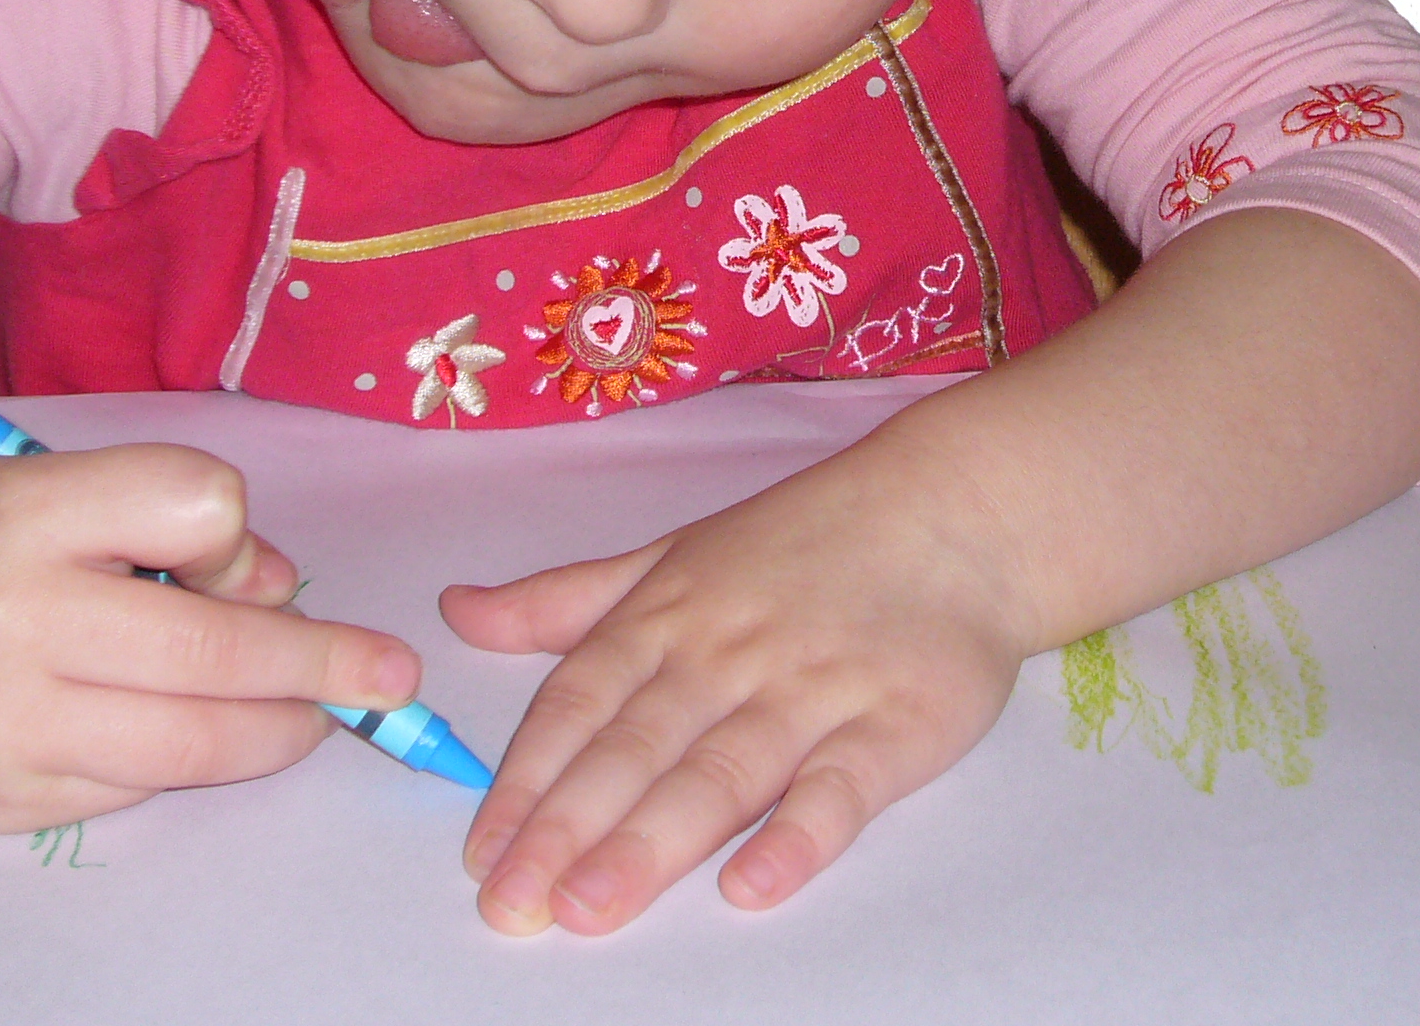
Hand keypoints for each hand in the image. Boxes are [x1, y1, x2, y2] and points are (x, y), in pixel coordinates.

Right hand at [0, 442, 421, 830]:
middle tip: (391, 677)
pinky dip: (186, 761)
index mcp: (25, 510)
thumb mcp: (40, 485)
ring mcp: (2, 719)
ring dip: (279, 730)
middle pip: (218, 648)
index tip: (225, 552)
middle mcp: (11, 615)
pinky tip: (190, 737)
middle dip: (325, 665)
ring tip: (319, 718)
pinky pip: (137, 783)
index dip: (235, 533)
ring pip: (193, 737)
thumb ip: (158, 520)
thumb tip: (283, 589)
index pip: (198, 503)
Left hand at [441, 435, 1033, 934]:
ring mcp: (813, 690)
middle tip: (513, 905)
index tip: (483, 854)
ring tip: (590, 908)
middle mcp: (728, 654)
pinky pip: (841, 788)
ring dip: (653, 841)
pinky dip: (798, 836)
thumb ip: (569, 600)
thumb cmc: (809, 542)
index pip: (581, 703)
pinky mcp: (896, 724)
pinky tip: (752, 886)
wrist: (960, 511)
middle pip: (637, 748)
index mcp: (669, 614)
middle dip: (568, 827)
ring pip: (722, 772)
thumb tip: (459, 612)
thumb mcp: (677, 556)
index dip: (528, 781)